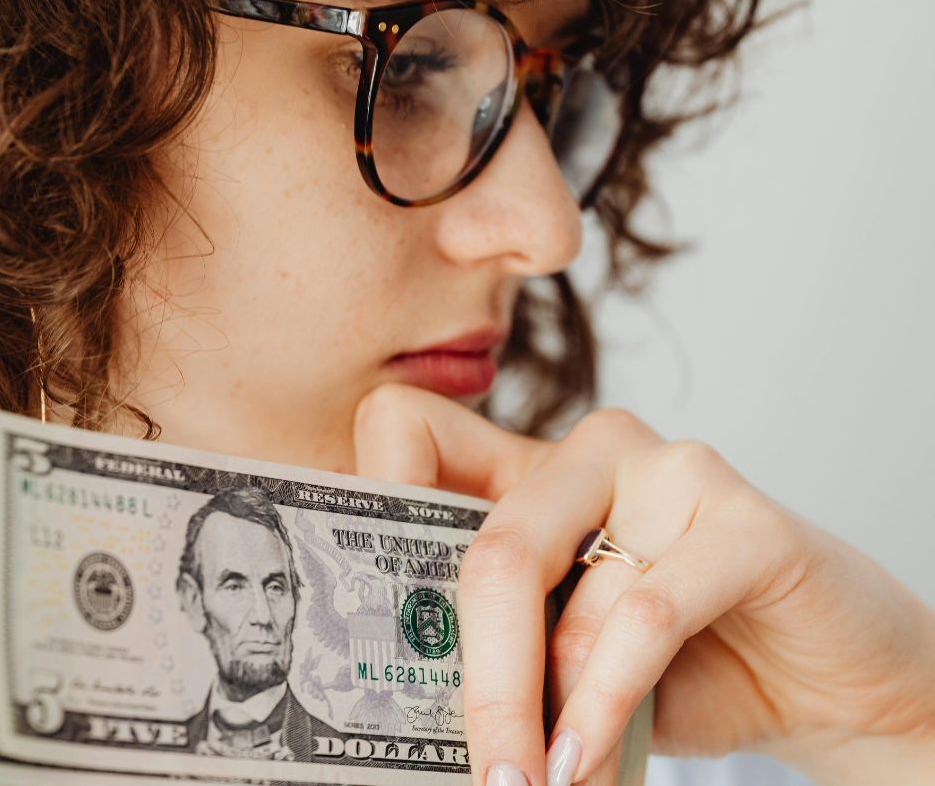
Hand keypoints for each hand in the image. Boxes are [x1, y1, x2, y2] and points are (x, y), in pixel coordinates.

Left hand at [351, 384, 934, 785]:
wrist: (828, 678)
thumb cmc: (682, 664)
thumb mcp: (564, 656)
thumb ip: (500, 648)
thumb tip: (393, 711)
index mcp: (525, 470)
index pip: (406, 433)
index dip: (363, 501)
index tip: (355, 616)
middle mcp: (586, 452)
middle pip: (477, 540)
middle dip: (465, 677)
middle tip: (476, 769)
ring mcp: (665, 468)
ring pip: (543, 573)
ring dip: (533, 705)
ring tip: (532, 782)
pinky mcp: (744, 517)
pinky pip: (641, 611)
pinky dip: (603, 700)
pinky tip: (586, 759)